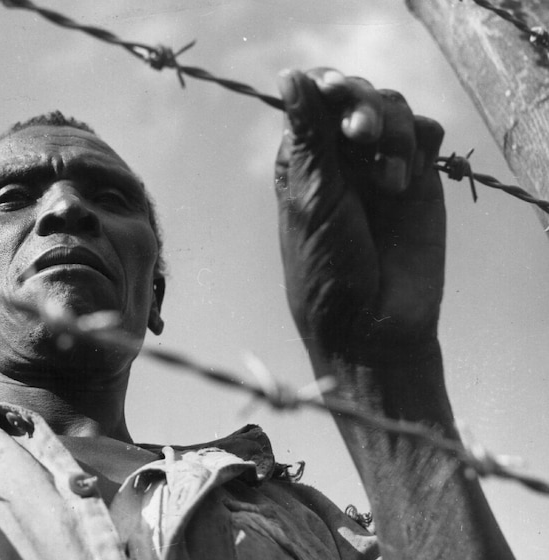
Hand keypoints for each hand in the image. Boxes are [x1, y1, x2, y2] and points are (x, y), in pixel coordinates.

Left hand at [274, 68, 445, 362]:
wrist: (375, 325)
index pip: (315, 97)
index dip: (328, 85)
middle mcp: (342, 157)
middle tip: (360, 134)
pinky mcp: (421, 179)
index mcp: (304, 159)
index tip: (335, 90)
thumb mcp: (311, 198)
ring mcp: (382, 166)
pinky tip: (404, 180)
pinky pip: (428, 133)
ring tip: (388, 180)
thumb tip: (289, 76)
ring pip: (395, 108)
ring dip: (392, 130)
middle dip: (361, 104)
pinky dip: (419, 143)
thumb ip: (309, 136)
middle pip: (358, 94)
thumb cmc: (327, 267)